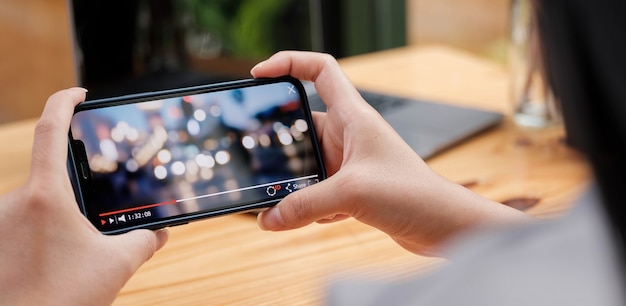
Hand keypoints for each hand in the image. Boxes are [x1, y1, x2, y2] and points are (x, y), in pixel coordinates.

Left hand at [0, 88, 168, 304]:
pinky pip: (23, 223)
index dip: (65, 102)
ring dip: (59, 219)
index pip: (52, 129)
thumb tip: (159, 232)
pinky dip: (43, 234)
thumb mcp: (117, 266)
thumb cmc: (61, 298)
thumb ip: (144, 241)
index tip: (80, 93)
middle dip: (77, 193)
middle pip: (51, 175)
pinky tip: (57, 262)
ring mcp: (1, 221)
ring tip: (74, 253)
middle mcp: (16, 202)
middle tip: (93, 221)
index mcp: (47, 196)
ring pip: (38, 204)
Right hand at [251, 51, 531, 255]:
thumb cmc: (414, 194)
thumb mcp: (352, 193)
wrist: (442, 226)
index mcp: (354, 117)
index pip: (320, 70)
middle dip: (283, 145)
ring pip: (307, 163)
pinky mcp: (353, 187)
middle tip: (263, 162)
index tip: (260, 75)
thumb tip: (269, 218)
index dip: (289, 63)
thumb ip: (305, 205)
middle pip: (303, 124)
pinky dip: (313, 205)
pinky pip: (318, 189)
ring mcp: (350, 161)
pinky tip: (325, 219)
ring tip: (293, 203)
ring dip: (298, 185)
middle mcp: (350, 134)